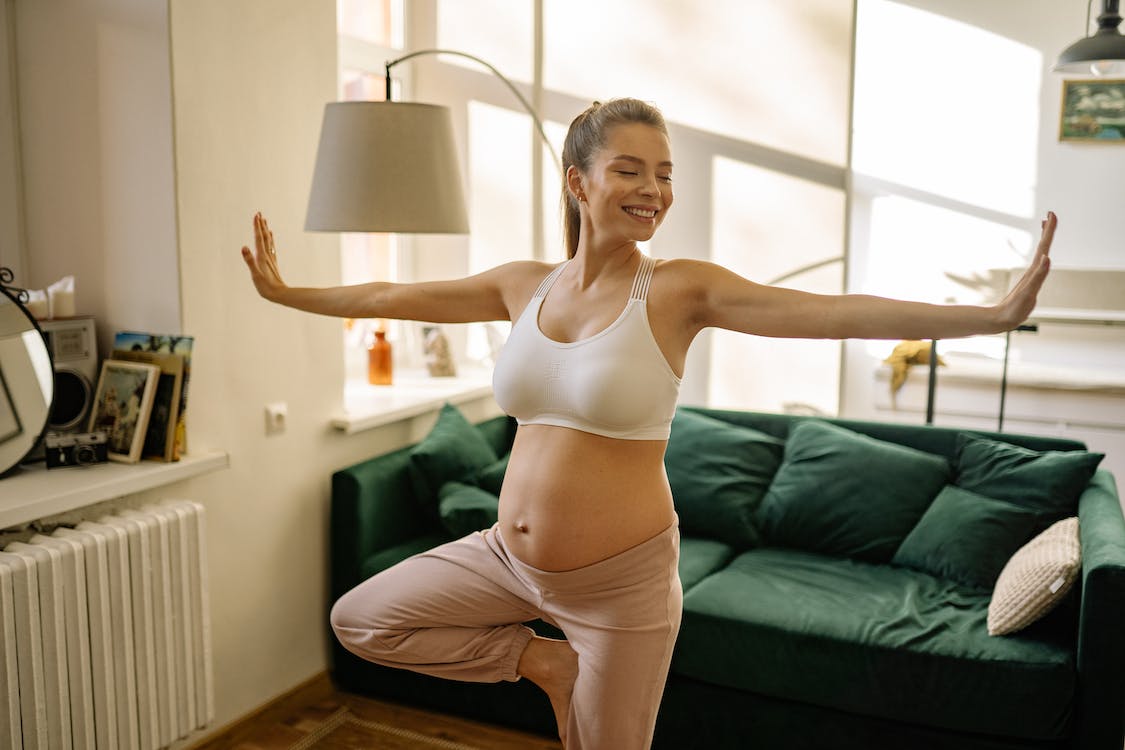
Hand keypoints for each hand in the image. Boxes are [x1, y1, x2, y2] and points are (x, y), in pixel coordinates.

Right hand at [241, 212, 286, 301]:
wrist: (280, 294)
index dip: (257, 226)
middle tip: (259, 213)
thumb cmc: (266, 287)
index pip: (258, 238)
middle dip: (261, 225)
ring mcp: (270, 258)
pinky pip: (271, 247)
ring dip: (265, 230)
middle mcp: (267, 255)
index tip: (256, 215)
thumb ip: (249, 261)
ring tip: (264, 221)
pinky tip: (271, 236)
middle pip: (264, 237)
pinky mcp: (272, 262)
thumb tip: (244, 247)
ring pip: (268, 240)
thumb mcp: (255, 274)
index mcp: (262, 257)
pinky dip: (270, 239)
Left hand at [995, 211, 1054, 329]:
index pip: (1044, 247)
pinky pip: (1038, 267)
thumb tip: (1046, 257)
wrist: (1000, 320)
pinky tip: (1044, 255)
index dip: (1048, 231)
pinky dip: (1043, 257)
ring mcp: (1031, 278)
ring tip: (1046, 226)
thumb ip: (1038, 275)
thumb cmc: (1013, 309)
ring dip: (1045, 239)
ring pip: (1040, 254)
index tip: (1051, 214)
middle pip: (1043, 247)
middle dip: (1048, 230)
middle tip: (1051, 214)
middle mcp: (1033, 272)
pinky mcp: (1029, 285)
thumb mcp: (1028, 292)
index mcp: (1033, 271)